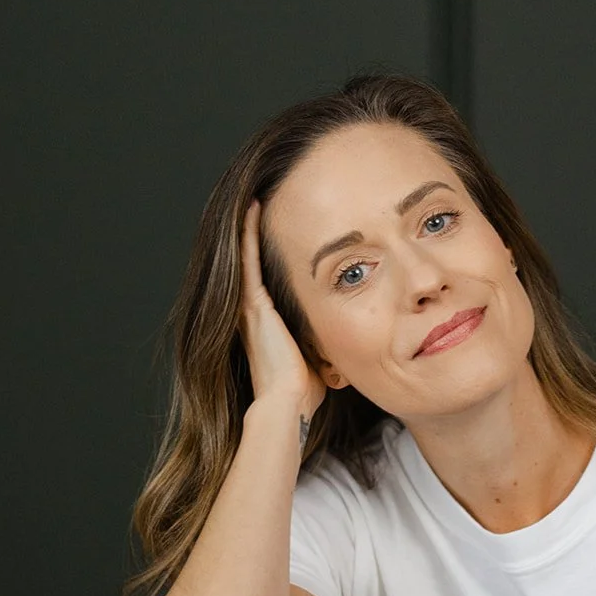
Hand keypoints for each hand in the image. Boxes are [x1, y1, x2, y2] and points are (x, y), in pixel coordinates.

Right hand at [239, 198, 327, 417]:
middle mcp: (254, 311)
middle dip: (263, 233)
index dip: (276, 256)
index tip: (288, 234)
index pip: (271, 280)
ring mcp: (251, 305)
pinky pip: (248, 257)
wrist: (288, 402)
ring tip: (261, 193)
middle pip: (257, 262)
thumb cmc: (304, 391)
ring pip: (248, 254)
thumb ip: (328, 347)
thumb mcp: (318, 360)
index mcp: (268, 323)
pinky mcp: (252, 302)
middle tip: (270, 201)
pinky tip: (254, 204)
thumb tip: (347, 355)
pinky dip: (248, 231)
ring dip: (253, 226)